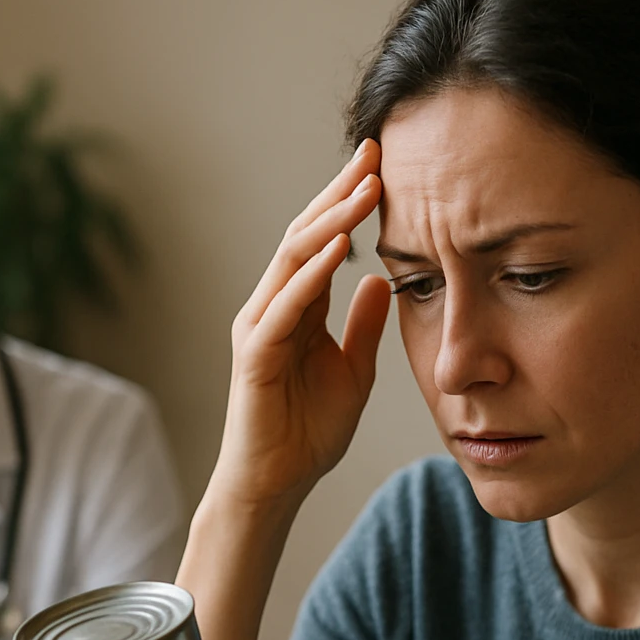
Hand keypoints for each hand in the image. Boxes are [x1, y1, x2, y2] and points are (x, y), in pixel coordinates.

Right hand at [211, 137, 391, 508]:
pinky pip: (285, 305)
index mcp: (296, 308)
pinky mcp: (255, 356)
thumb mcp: (353, 370)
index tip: (384, 165)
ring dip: (330, 221)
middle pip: (304, 235)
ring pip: (292, 259)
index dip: (349, 202)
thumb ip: (363, 325)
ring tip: (364, 189)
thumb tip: (382, 280)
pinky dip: (311, 274)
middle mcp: (272, 307)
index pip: (322, 240)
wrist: (276, 484)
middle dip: (338, 194)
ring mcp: (259, 328)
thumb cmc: (308, 433)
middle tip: (374, 154)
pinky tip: (339, 248)